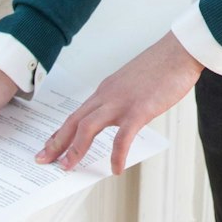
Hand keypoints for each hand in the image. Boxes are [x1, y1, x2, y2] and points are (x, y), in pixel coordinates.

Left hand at [36, 32, 202, 174]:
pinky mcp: (139, 110)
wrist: (179, 52)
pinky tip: (116, 169)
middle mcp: (108, 95)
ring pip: (88, 128)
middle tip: (43, 160)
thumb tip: (123, 117)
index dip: (60, 132)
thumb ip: (123, 99)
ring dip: (75, 149)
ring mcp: (121, 102)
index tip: (49, 145)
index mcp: (106, 90)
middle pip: (74, 121)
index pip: (76, 114)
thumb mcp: (133, 83)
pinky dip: (117, 156)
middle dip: (56, 143)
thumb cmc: (161, 66)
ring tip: (67, 167)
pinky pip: (122, 138)